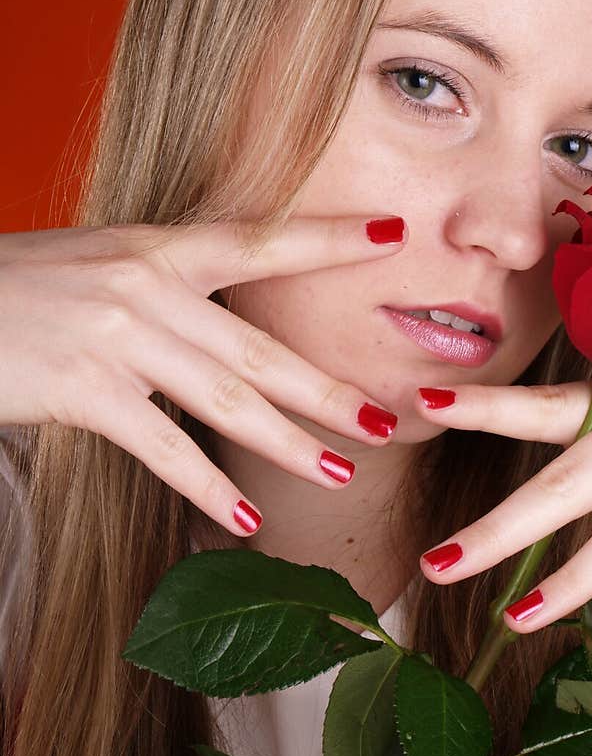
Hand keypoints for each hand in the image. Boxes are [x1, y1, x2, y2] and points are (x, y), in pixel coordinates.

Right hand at [0, 214, 406, 533]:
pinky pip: (162, 446)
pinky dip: (207, 485)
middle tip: (382, 419)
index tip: (391, 238)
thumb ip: (166, 285)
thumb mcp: (101, 262)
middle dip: (325, 390)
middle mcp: (146, 285)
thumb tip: (224, 322)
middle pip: (258, 346)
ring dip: (287, 443)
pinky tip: (245, 518)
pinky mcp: (84, 387)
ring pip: (224, 398)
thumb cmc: (24, 287)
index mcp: (157, 247)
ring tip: (340, 472)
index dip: (328, 239)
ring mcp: (116, 335)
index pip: (261, 240)